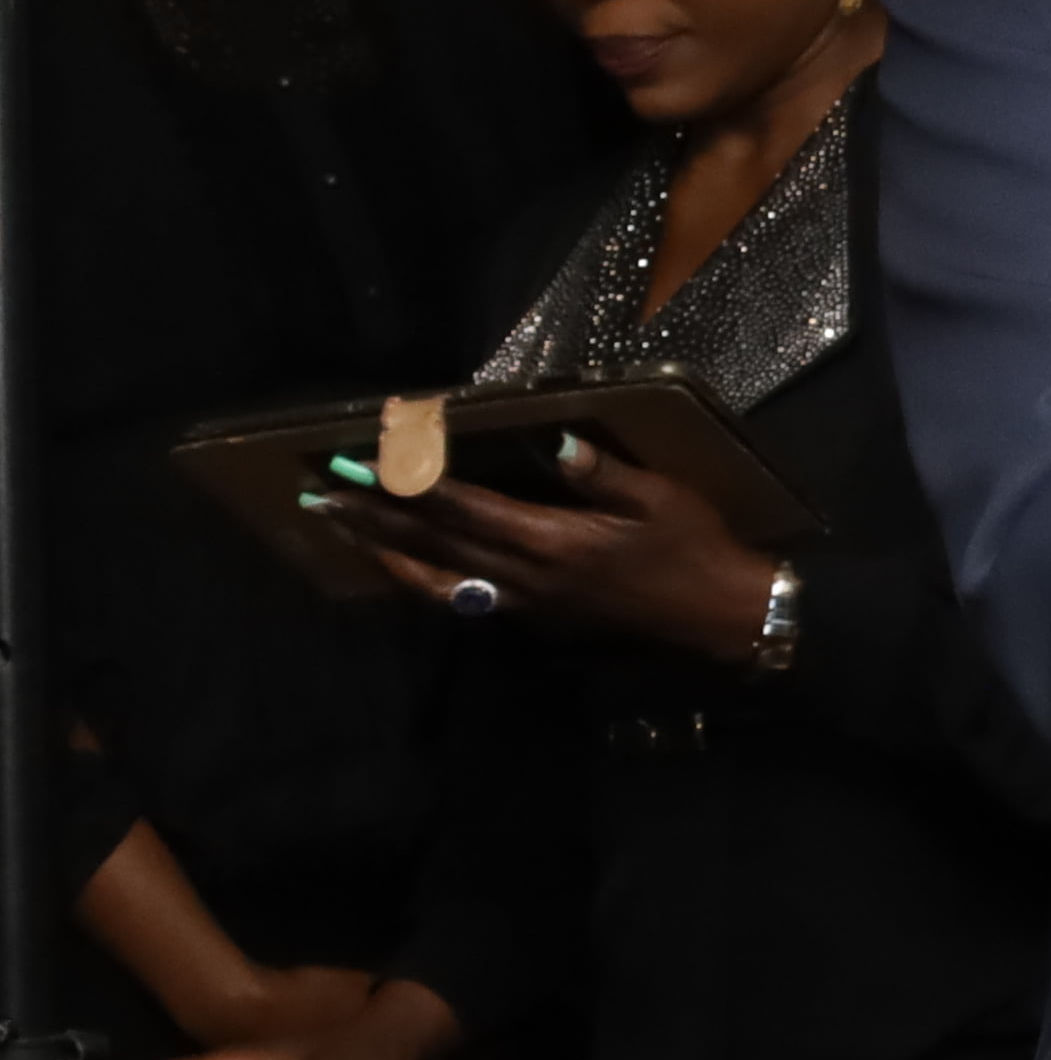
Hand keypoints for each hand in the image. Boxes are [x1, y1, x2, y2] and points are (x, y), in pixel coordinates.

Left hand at [342, 437, 780, 665]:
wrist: (718, 616)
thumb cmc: (693, 549)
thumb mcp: (662, 500)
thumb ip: (604, 474)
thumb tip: (556, 443)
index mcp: (554, 542)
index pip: (465, 508)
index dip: (410, 485)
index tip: (364, 463)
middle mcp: (526, 575)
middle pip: (434, 544)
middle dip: (375, 517)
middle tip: (322, 494)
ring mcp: (525, 601)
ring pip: (436, 578)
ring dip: (385, 552)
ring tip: (346, 531)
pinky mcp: (532, 615)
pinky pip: (461, 598)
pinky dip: (423, 579)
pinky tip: (406, 565)